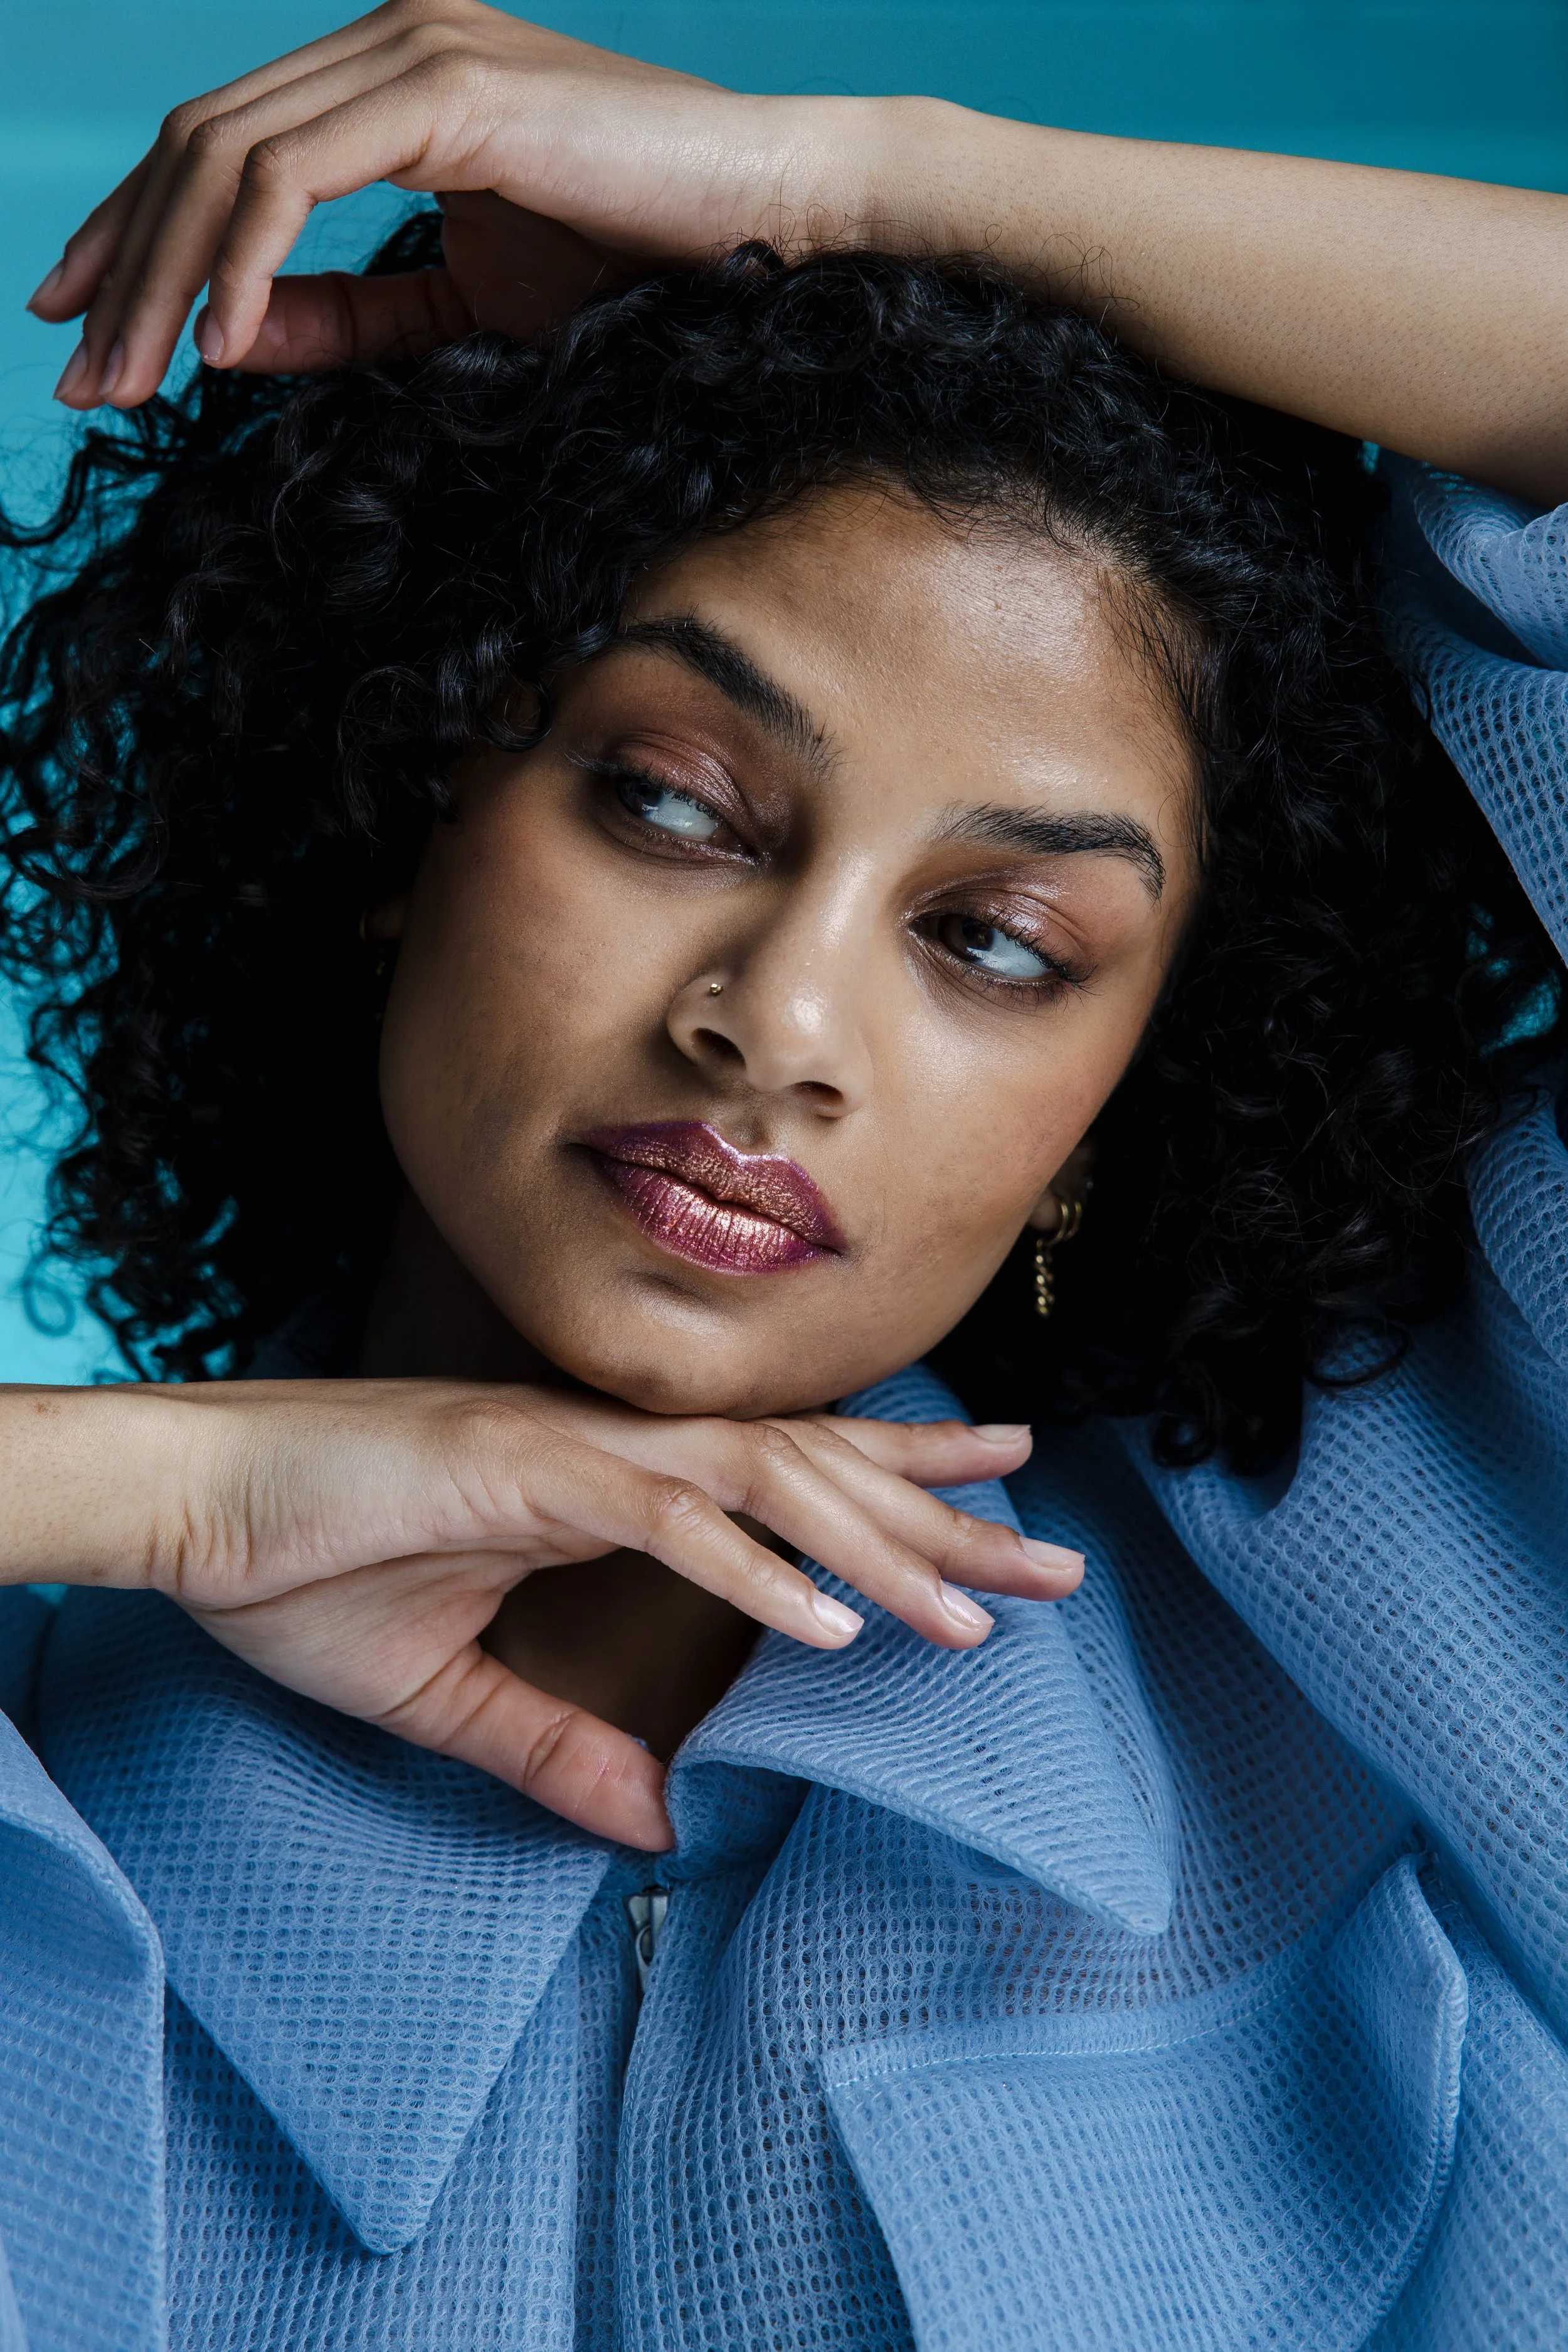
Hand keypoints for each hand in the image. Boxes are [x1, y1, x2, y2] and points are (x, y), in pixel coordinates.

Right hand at [2, 1378, 1078, 1846]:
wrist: (188, 1504)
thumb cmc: (298, 1570)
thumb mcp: (441, 1691)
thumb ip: (554, 1750)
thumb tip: (654, 1825)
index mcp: (607, 1483)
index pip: (783, 1476)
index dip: (896, 1487)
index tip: (996, 1508)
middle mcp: (614, 1451)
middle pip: (813, 1471)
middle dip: (942, 1513)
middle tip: (1058, 1562)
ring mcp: (573, 1453)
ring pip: (765, 1484)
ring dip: (875, 1547)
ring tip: (976, 1610)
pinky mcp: (520, 1473)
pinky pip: (661, 1521)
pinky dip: (752, 1570)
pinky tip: (830, 1625)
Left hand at [32, 0, 912, 408]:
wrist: (771, 222)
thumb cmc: (641, 265)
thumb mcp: (463, 306)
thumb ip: (349, 313)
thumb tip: (228, 337)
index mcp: (387, 78)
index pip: (222, 148)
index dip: (136, 238)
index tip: (85, 327)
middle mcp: (385, 40)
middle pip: (197, 146)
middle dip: (122, 268)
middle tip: (76, 377)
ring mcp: (410, 50)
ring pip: (224, 157)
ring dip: (159, 278)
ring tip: (124, 381)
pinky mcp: (442, 89)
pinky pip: (293, 178)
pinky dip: (242, 264)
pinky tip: (215, 341)